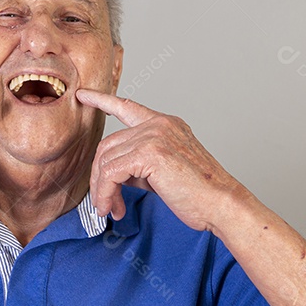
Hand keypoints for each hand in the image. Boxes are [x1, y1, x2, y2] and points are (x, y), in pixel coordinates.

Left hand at [76, 89, 239, 230]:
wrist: (221, 203)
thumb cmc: (199, 194)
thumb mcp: (164, 171)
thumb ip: (139, 164)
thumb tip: (114, 174)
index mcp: (165, 124)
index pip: (128, 107)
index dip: (102, 100)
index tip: (83, 95)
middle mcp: (159, 124)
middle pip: (108, 145)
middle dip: (99, 177)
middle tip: (106, 203)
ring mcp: (154, 136)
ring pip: (106, 161)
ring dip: (102, 190)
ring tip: (111, 209)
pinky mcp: (149, 153)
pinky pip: (110, 173)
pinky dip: (106, 193)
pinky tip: (113, 208)